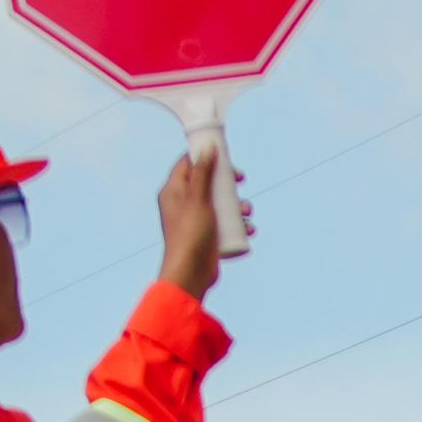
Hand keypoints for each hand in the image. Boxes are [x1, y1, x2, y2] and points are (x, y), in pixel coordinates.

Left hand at [157, 142, 243, 298]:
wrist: (190, 274)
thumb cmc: (190, 234)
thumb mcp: (197, 198)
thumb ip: (202, 172)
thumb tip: (208, 147)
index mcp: (174, 191)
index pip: (188, 164)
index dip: (206, 156)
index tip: (225, 157)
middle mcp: (184, 203)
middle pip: (209, 182)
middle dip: (228, 183)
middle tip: (241, 181)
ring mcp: (197, 220)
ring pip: (221, 204)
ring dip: (238, 206)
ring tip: (247, 212)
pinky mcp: (208, 236)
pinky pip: (226, 224)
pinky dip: (238, 225)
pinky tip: (248, 229)